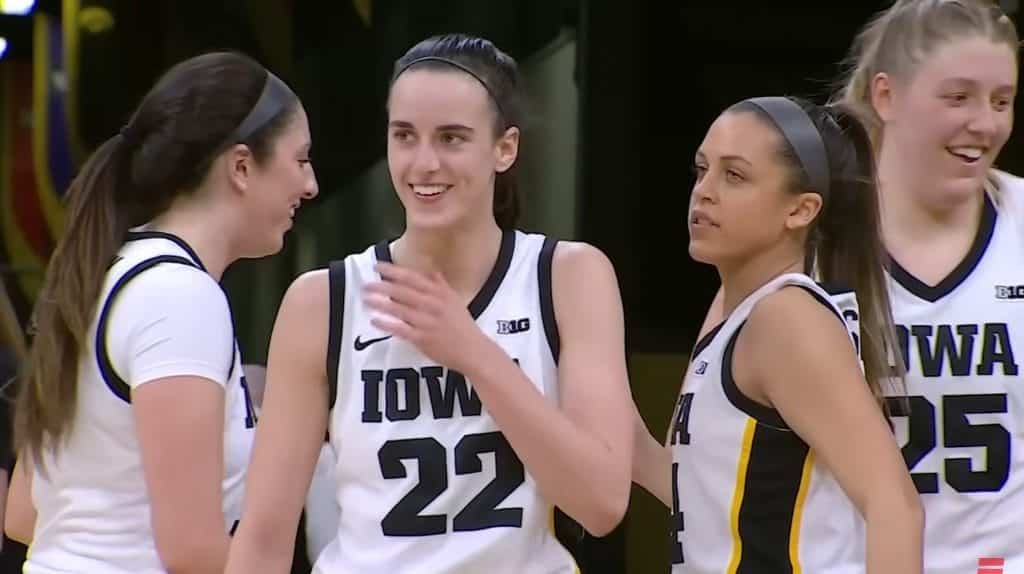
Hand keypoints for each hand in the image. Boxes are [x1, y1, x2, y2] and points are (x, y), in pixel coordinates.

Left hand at [364, 262, 491, 374]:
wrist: (473, 350)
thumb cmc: (463, 326)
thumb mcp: (454, 300)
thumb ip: (440, 285)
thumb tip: (431, 270)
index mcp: (440, 293)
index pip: (413, 278)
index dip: (394, 271)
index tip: (379, 266)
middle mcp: (433, 305)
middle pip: (403, 292)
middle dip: (383, 286)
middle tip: (366, 284)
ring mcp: (427, 322)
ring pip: (400, 309)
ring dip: (381, 303)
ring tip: (366, 299)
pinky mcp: (423, 338)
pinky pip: (401, 329)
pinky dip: (387, 324)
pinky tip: (375, 320)